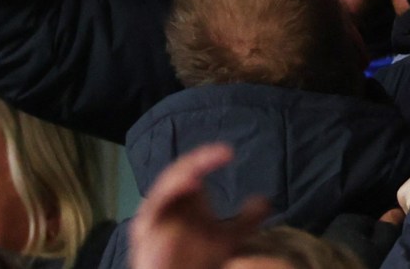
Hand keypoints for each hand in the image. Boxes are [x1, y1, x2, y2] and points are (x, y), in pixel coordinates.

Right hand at [129, 143, 269, 268]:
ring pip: (166, 184)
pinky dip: (169, 194)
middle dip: (200, 159)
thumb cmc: (198, 259)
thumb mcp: (228, 237)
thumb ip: (247, 220)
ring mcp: (153, 212)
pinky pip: (154, 206)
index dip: (208, 157)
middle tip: (224, 152)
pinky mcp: (143, 227)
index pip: (195, 168)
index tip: (228, 153)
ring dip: (183, 174)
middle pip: (181, 170)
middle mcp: (167, 199)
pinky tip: (189, 184)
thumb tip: (265, 201)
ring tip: (200, 171)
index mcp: (184, 195)